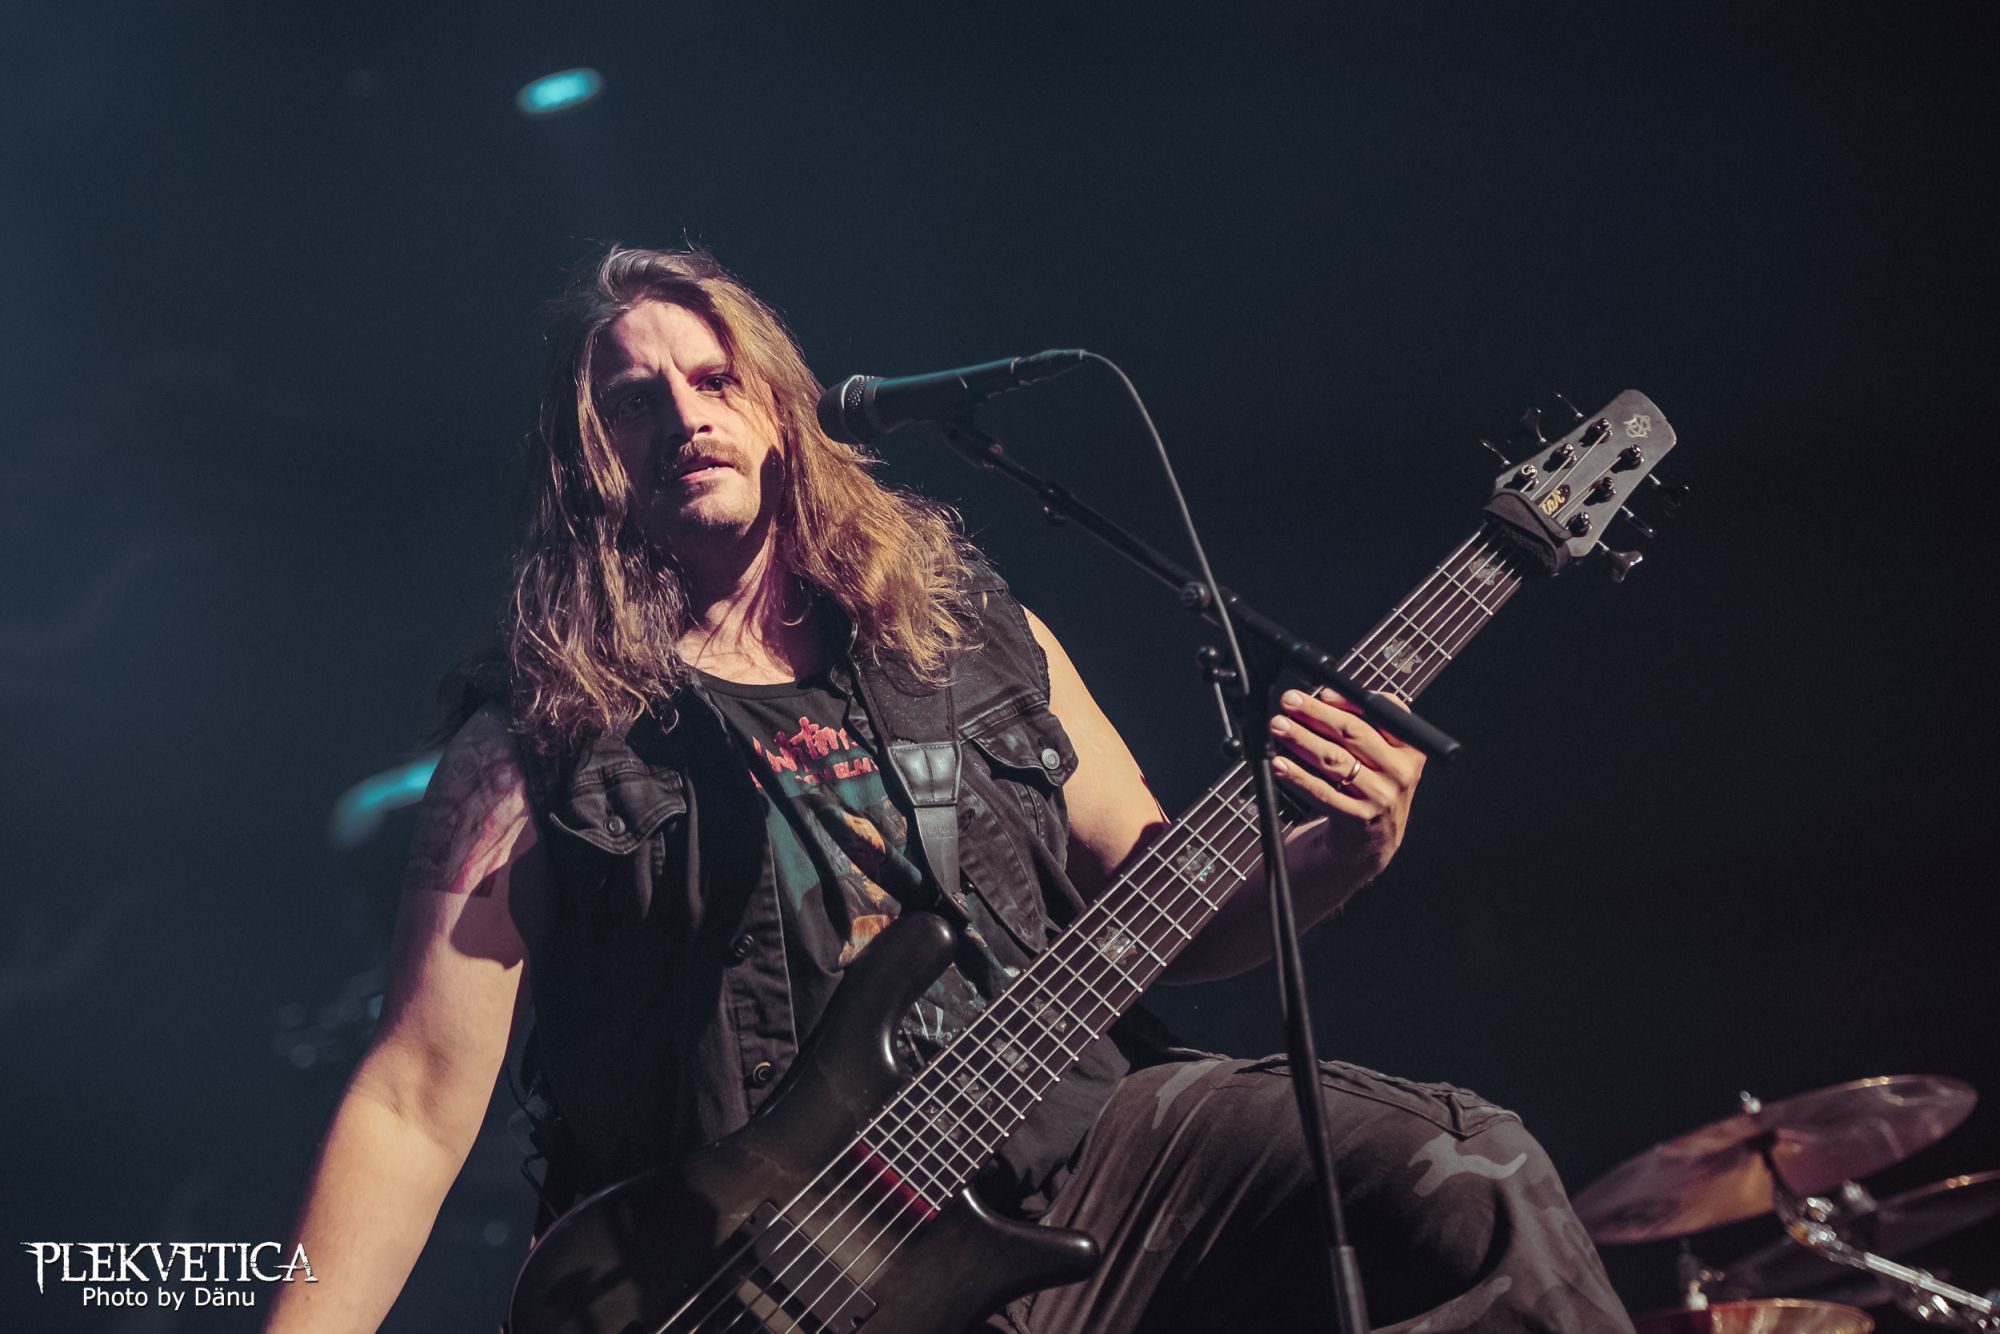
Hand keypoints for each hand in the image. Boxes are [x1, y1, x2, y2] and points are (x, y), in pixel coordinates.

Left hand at [1269, 687, 1425, 886]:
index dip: (1350, 700)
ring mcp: (1381, 797)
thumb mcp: (1381, 758)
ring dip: (1302, 739)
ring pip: (1335, 760)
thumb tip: (1325, 697)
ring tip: (1279, 727)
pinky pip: (1322, 792)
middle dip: (1316, 714)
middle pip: (1354, 733)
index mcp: (1410, 750)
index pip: (1385, 713)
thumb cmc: (1370, 789)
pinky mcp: (1358, 819)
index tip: (1320, 693)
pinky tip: (1280, 764)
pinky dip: (1298, 776)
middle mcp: (1400, 772)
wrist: (1372, 844)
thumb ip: (1362, 726)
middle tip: (1289, 703)